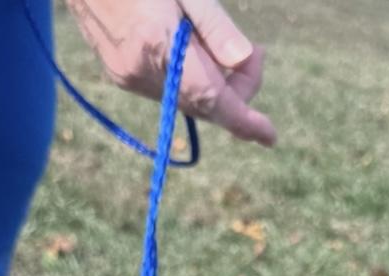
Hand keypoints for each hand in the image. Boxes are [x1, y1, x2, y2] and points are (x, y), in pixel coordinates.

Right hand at [65, 0, 275, 146]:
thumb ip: (214, 25)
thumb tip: (243, 61)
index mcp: (158, 45)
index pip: (210, 98)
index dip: (244, 121)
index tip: (269, 136)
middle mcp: (141, 72)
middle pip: (203, 103)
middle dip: (236, 88)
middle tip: (255, 51)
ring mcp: (126, 78)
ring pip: (186, 98)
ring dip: (212, 81)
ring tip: (213, 38)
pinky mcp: (119, 75)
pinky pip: (167, 90)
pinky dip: (188, 77)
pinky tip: (187, 44)